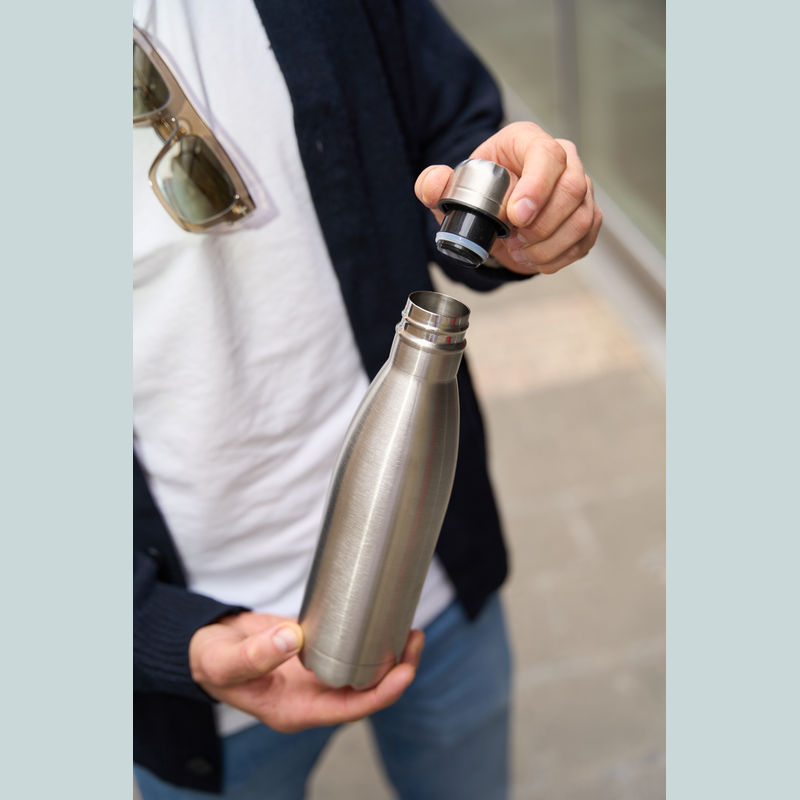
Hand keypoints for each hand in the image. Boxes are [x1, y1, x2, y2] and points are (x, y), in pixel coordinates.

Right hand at [189, 611, 423, 732]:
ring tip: (410, 630)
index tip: (404, 671)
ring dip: (389, 656)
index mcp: (295, 710)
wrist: (207, 646)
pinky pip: (351, 651)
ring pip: (363, 672)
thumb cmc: (212, 661)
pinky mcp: (316, 652)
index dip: (382, 694)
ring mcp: (316, 675)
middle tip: (415, 639)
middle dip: (396, 671)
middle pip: (365, 692)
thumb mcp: (225, 661)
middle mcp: (312, 696)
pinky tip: (384, 621)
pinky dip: (370, 639)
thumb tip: (293, 639)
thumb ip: (255, 655)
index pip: (349, 709)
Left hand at [415, 121, 602, 274]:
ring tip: (520, 251)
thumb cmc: (479, 193)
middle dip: (542, 225)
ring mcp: (581, 188)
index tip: (516, 216)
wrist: (495, 215)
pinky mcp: (588, 216)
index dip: (536, 187)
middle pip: (572, 188)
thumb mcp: (450, 190)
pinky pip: (584, 240)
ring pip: (582, 217)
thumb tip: (435, 183)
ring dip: (549, 245)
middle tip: (514, 241)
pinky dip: (557, 257)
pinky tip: (534, 258)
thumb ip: (434, 184)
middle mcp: (564, 159)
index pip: (547, 155)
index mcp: (528, 141)